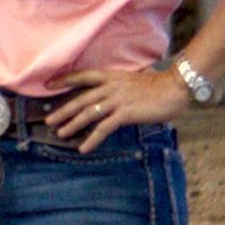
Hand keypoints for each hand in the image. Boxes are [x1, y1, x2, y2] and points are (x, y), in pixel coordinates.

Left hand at [41, 67, 191, 144]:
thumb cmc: (161, 84)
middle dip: (63, 110)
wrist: (176, 87)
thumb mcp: (136, 79)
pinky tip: (84, 148)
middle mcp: (110, 87)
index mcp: (112, 76)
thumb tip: (116, 92)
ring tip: (61, 133)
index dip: (64, 80)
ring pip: (88, 113)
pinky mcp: (125, 113)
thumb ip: (122, 85)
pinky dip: (92, 139)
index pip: (83, 76)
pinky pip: (104, 128)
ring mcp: (117, 100)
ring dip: (72, 125)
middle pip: (80, 99)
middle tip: (48, 120)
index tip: (48, 85)